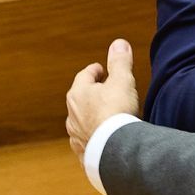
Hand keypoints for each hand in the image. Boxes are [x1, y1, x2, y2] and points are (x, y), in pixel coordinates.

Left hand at [66, 39, 139, 160]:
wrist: (114, 147)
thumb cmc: (117, 110)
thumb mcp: (122, 80)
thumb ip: (120, 62)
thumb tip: (119, 43)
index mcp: (78, 93)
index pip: (85, 75)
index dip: (96, 70)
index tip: (103, 70)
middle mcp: (72, 113)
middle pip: (80, 98)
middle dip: (93, 93)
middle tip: (106, 90)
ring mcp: (75, 133)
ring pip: (81, 120)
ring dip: (91, 116)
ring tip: (105, 116)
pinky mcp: (82, 150)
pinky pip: (86, 140)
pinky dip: (93, 136)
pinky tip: (102, 138)